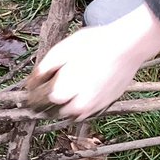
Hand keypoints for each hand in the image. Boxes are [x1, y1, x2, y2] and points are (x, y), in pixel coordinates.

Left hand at [25, 4, 159, 120]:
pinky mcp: (108, 103)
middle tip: (49, 92)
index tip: (34, 90)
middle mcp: (79, 105)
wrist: (127, 46)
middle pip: (58, 112)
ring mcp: (95, 106)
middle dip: (51, 104)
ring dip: (67, 108)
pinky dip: (83, 107)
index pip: (43, 103)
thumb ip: (44, 68)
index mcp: (63, 92)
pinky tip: (83, 94)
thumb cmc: (94, 44)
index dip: (37, 95)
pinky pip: (90, 112)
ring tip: (66, 94)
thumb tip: (32, 82)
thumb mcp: (62, 50)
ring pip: (75, 115)